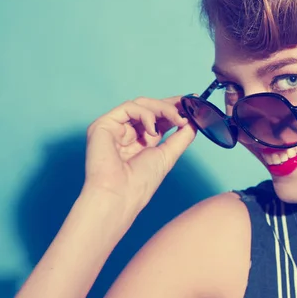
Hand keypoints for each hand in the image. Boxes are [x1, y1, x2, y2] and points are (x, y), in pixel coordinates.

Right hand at [84, 96, 195, 213]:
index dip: (174, 108)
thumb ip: (181, 137)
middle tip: (185, 106)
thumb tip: (193, 122)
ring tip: (175, 119)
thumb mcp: (168, 154)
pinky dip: (145, 114)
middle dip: (170, 105)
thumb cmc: (139, 183)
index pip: (158, 117)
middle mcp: (127, 132)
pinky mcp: (103, 125)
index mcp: (141, 140)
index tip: (191, 101)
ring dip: (162, 109)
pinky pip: (128, 108)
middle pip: (149, 107)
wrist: (119, 195)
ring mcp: (115, 128)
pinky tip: (153, 129)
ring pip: (140, 104)